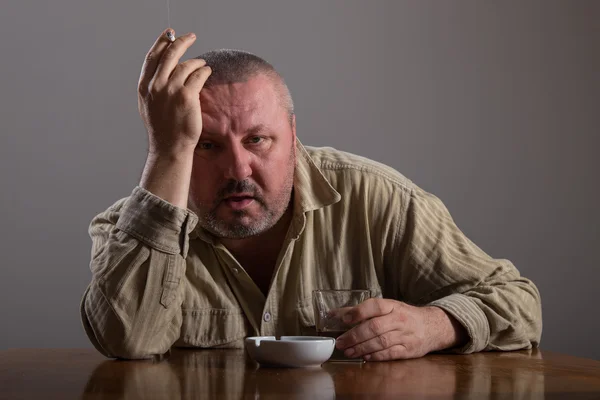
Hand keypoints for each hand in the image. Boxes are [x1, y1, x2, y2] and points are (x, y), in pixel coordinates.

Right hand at [137, 29, 211, 154]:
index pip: (153, 57)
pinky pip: (198, 75)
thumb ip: (152, 86)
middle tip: (191, 36)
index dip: (162, 42)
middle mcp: (156, 86)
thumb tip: (162, 69)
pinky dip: (204, 71)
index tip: (170, 34)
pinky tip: (207, 71)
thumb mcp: (148, 105)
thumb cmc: (162, 128)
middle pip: (170, 54)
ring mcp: (171, 90)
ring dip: (197, 61)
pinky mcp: (187, 97)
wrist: (170, 147)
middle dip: (181, 41)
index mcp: (144, 86)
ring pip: (186, 64)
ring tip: (202, 64)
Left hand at [334, 298, 466, 360]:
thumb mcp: (387, 307)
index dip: (358, 312)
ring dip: (361, 348)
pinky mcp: (409, 350)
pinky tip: (365, 357)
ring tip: (348, 351)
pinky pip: (390, 354)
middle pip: (374, 327)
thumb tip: (335, 314)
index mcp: (393, 306)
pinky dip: (376, 356)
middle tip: (341, 342)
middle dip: (354, 336)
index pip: (375, 306)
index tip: (344, 319)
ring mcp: (405, 335)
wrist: (432, 326)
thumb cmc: (404, 315)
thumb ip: (362, 311)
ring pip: (380, 342)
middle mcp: (400, 319)